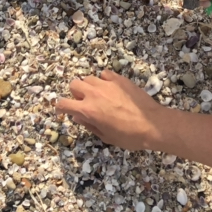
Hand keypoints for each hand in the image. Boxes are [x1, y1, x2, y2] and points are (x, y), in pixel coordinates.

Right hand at [55, 71, 169, 150]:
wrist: (152, 124)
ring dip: (89, 86)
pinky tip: (111, 89)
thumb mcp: (106, 136)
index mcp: (88, 110)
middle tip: (84, 103)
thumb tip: (78, 116)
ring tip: (99, 96)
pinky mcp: (119, 79)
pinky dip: (104, 80)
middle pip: (74, 84)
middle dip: (75, 93)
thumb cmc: (129, 136)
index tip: (61, 110)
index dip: (60, 107)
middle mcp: (94, 94)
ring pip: (89, 78)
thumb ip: (89, 124)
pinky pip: (105, 74)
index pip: (64, 104)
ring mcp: (107, 84)